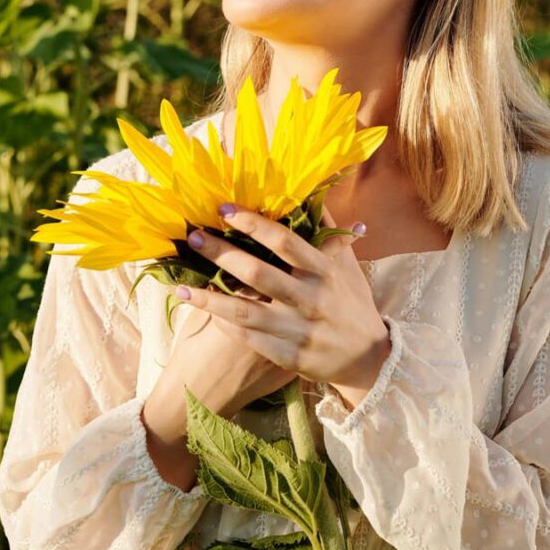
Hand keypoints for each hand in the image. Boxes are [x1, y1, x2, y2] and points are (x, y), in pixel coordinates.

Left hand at [176, 203, 390, 408]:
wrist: (369, 357)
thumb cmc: (352, 301)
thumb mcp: (346, 264)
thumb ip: (327, 229)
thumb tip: (310, 191)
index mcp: (324, 271)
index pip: (284, 241)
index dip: (253, 223)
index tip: (224, 210)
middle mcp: (310, 299)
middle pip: (257, 273)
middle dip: (221, 254)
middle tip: (193, 238)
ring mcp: (298, 330)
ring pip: (245, 311)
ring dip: (209, 298)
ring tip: (181, 287)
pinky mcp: (288, 356)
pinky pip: (248, 338)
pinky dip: (224, 324)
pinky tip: (204, 311)